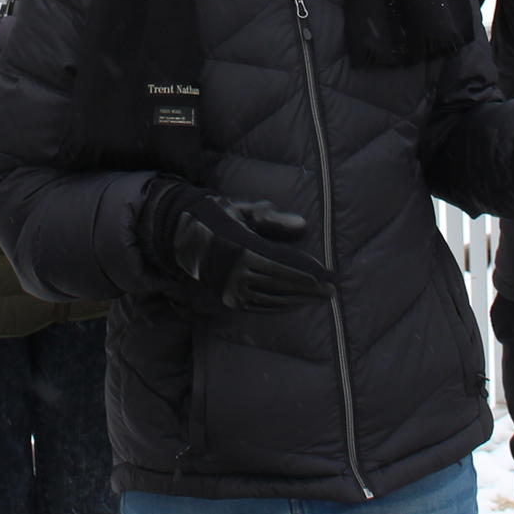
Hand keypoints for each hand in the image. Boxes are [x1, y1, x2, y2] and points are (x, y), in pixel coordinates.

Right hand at [138, 184, 332, 311]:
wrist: (181, 237)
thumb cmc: (217, 215)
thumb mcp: (242, 209)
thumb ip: (272, 217)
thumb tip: (302, 226)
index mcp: (238, 246)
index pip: (281, 262)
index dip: (307, 269)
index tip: (329, 274)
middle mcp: (233, 272)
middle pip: (280, 283)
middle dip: (309, 288)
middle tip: (332, 289)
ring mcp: (230, 289)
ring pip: (272, 297)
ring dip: (299, 298)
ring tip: (321, 296)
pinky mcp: (228, 300)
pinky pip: (261, 305)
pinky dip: (282, 305)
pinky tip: (297, 301)